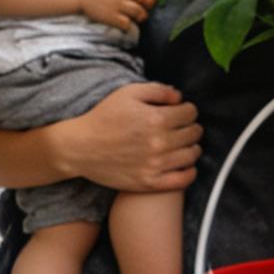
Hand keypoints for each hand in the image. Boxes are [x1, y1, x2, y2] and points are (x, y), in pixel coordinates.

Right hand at [63, 83, 198, 191]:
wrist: (79, 148)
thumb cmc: (102, 117)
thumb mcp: (127, 93)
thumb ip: (157, 90)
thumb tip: (180, 97)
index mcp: (156, 118)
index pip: (191, 112)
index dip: (187, 110)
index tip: (179, 112)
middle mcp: (160, 143)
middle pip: (194, 133)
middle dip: (190, 127)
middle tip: (180, 128)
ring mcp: (156, 165)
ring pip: (192, 155)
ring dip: (191, 147)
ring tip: (181, 145)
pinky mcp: (150, 182)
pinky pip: (184, 179)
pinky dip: (189, 171)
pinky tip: (182, 164)